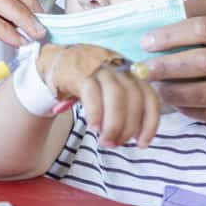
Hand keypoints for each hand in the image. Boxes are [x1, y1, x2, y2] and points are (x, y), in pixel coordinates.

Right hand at [43, 46, 159, 147]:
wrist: (56, 61)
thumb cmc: (86, 80)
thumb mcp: (109, 88)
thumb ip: (124, 106)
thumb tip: (131, 135)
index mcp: (131, 73)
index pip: (150, 98)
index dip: (149, 123)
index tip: (142, 143)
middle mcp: (120, 68)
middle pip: (134, 99)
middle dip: (128, 128)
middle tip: (116, 144)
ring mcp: (101, 68)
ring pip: (116, 96)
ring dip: (113, 124)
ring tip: (105, 141)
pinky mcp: (81, 72)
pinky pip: (93, 94)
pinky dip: (96, 114)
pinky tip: (93, 127)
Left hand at [140, 14, 205, 124]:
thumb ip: (204, 32)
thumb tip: (155, 39)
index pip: (205, 28)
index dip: (171, 36)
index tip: (146, 43)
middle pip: (205, 62)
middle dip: (168, 66)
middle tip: (143, 70)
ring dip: (176, 92)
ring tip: (156, 89)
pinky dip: (191, 110)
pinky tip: (176, 104)